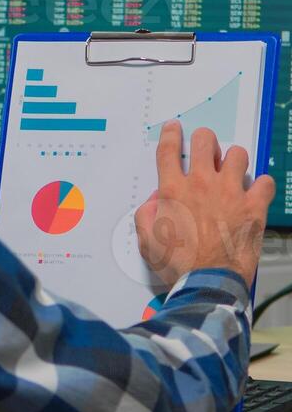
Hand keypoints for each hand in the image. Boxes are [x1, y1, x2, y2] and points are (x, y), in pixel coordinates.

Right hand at [135, 121, 274, 289]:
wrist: (207, 283)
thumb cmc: (179, 266)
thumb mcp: (147, 241)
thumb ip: (146, 215)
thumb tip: (155, 201)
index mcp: (174, 191)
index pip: (169, 151)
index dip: (170, 134)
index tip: (174, 129)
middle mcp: (202, 185)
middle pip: (204, 141)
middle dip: (204, 141)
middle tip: (206, 151)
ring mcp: (230, 193)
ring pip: (238, 154)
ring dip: (234, 161)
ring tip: (232, 172)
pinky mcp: (253, 206)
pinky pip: (265, 182)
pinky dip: (261, 185)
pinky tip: (256, 193)